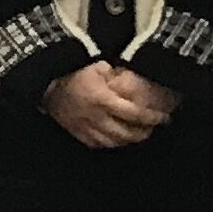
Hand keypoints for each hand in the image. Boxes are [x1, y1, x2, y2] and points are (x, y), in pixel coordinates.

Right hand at [45, 60, 171, 150]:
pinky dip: (111, 144)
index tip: (164, 118)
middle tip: (153, 128)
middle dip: (143, 133)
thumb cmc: (74, 73)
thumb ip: (116, 74)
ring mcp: (85, 128)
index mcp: (103, 100)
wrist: (48, 84)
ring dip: (129, 141)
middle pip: (126, 133)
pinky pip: (97, 145)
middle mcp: (96, 117)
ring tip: (139, 135)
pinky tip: (119, 140)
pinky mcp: (77, 133)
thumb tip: (133, 78)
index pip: (134, 114)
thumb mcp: (98, 66)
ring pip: (113, 142)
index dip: (152, 118)